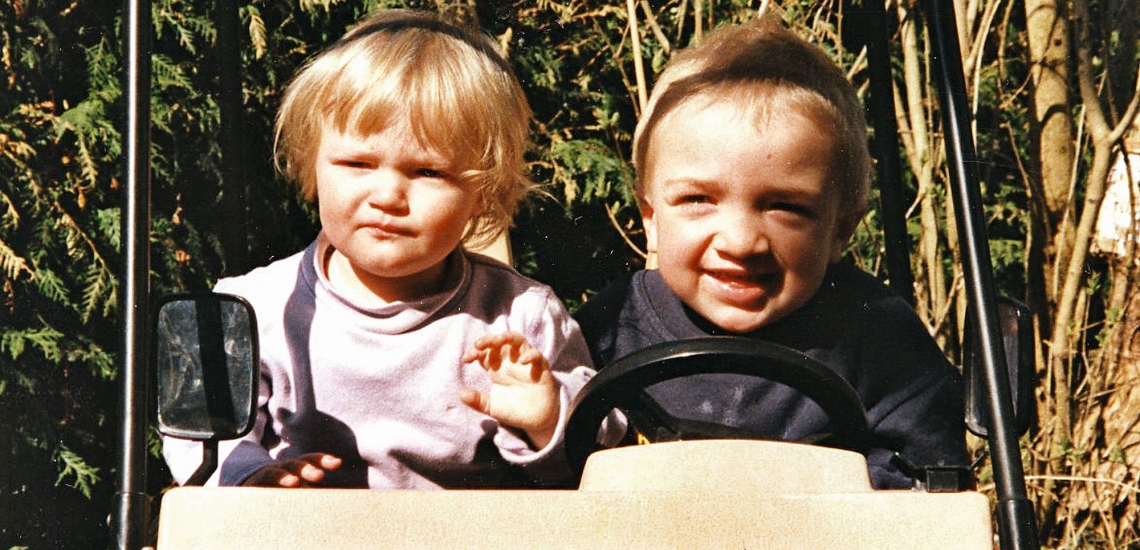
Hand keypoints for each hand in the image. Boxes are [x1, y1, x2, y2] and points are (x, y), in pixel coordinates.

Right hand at [241, 453, 341, 487]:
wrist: (254, 485)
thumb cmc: (285, 488)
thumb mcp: (302, 488)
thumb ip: (315, 491)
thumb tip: (336, 501)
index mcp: (298, 467)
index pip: (312, 459)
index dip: (324, 459)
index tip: (337, 463)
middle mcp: (284, 468)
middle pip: (296, 464)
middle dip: (307, 469)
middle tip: (319, 476)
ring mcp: (267, 475)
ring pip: (275, 473)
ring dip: (284, 477)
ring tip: (294, 482)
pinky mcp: (253, 485)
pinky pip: (257, 485)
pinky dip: (262, 489)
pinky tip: (266, 495)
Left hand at [461, 332, 559, 448]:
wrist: (536, 421)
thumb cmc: (514, 410)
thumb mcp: (492, 407)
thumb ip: (478, 401)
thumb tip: (461, 394)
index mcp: (496, 368)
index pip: (484, 352)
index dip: (474, 351)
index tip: (466, 359)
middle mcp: (510, 362)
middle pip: (499, 342)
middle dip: (488, 340)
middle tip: (478, 345)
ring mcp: (525, 363)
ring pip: (517, 340)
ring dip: (507, 337)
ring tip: (498, 341)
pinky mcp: (540, 368)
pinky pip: (536, 355)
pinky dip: (530, 355)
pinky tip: (522, 361)